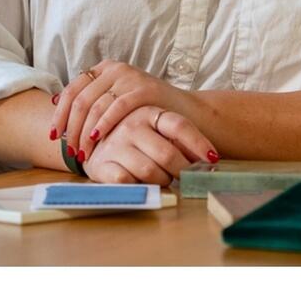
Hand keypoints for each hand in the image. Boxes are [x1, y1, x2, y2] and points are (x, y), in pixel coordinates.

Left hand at [52, 60, 213, 172]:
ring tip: (81, 152)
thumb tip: (55, 103)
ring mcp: (129, 77)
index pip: (72, 89)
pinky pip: (116, 107)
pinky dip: (103, 124)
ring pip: (94, 105)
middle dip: (70, 127)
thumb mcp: (115, 101)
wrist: (184, 114)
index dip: (60, 113)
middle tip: (68, 150)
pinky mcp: (143, 89)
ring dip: (83, 132)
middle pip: (80, 98)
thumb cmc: (145, 113)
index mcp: (104, 69)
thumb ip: (92, 100)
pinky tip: (96, 138)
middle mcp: (114, 68)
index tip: (53, 135)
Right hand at [82, 105, 220, 187]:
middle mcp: (132, 125)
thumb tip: (208, 157)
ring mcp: (117, 145)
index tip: (212, 159)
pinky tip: (142, 184)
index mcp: (149, 113)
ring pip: (151, 172)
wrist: (88, 142)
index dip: (199, 144)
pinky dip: (140, 187)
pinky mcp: (103, 165)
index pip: (180, 126)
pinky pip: (129, 182)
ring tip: (163, 179)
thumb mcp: (153, 129)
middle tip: (185, 177)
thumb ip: (177, 139)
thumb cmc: (131, 138)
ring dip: (163, 181)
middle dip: (182, 171)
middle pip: (168, 154)